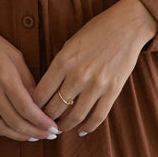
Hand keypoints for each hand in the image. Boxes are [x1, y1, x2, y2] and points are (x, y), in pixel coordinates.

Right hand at [0, 32, 60, 141]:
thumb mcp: (17, 58)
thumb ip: (29, 82)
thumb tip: (41, 104)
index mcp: (5, 78)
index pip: (26, 108)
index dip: (42, 122)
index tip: (54, 128)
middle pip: (16, 122)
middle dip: (36, 132)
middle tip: (49, 135)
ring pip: (2, 129)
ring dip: (21, 136)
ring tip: (35, 136)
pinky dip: (4, 132)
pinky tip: (16, 132)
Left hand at [31, 0, 157, 135]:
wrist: (127, 26)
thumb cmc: (96, 31)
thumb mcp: (70, 44)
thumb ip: (58, 66)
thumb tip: (46, 89)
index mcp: (63, 61)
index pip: (40, 94)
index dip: (32, 107)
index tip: (30, 111)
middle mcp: (78, 75)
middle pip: (54, 109)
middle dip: (45, 119)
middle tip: (42, 124)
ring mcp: (96, 85)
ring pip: (74, 117)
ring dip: (64, 126)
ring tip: (59, 129)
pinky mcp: (113, 90)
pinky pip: (97, 117)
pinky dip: (87, 127)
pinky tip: (81, 130)